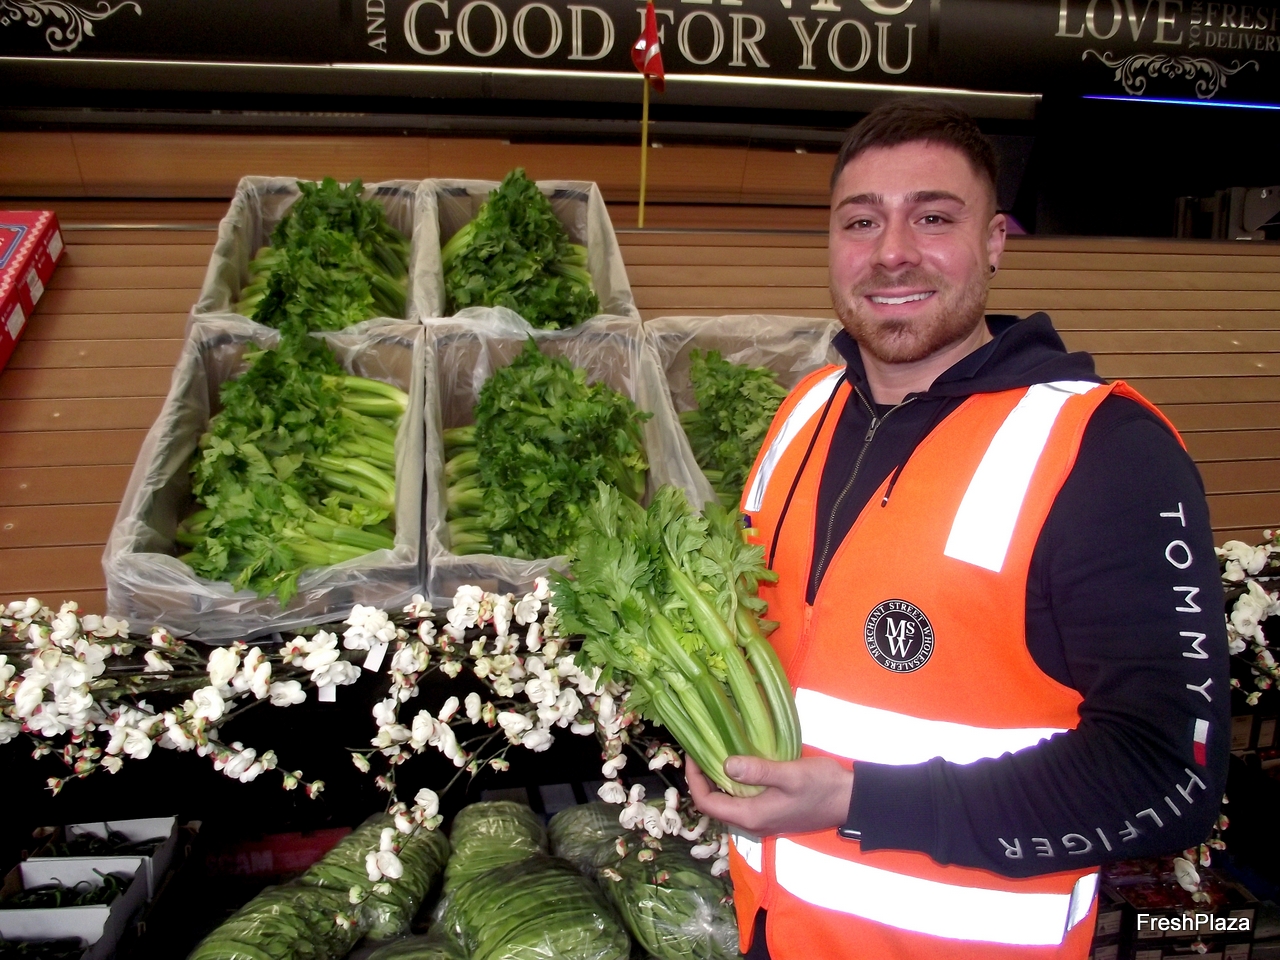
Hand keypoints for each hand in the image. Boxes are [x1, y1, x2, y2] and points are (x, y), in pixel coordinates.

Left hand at [685, 754, 853, 835]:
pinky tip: (739, 764)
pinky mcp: (773, 812)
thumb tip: (725, 764)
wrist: (851, 801)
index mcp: (751, 816)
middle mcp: (753, 822)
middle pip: (715, 804)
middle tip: (701, 750)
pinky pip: (743, 800)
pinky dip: (734, 784)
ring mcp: (763, 819)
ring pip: (729, 802)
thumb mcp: (790, 775)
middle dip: (703, 779)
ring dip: (718, 781)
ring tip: (715, 753)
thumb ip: (758, 771)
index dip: (694, 780)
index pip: (708, 803)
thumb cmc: (821, 787)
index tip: (693, 754)